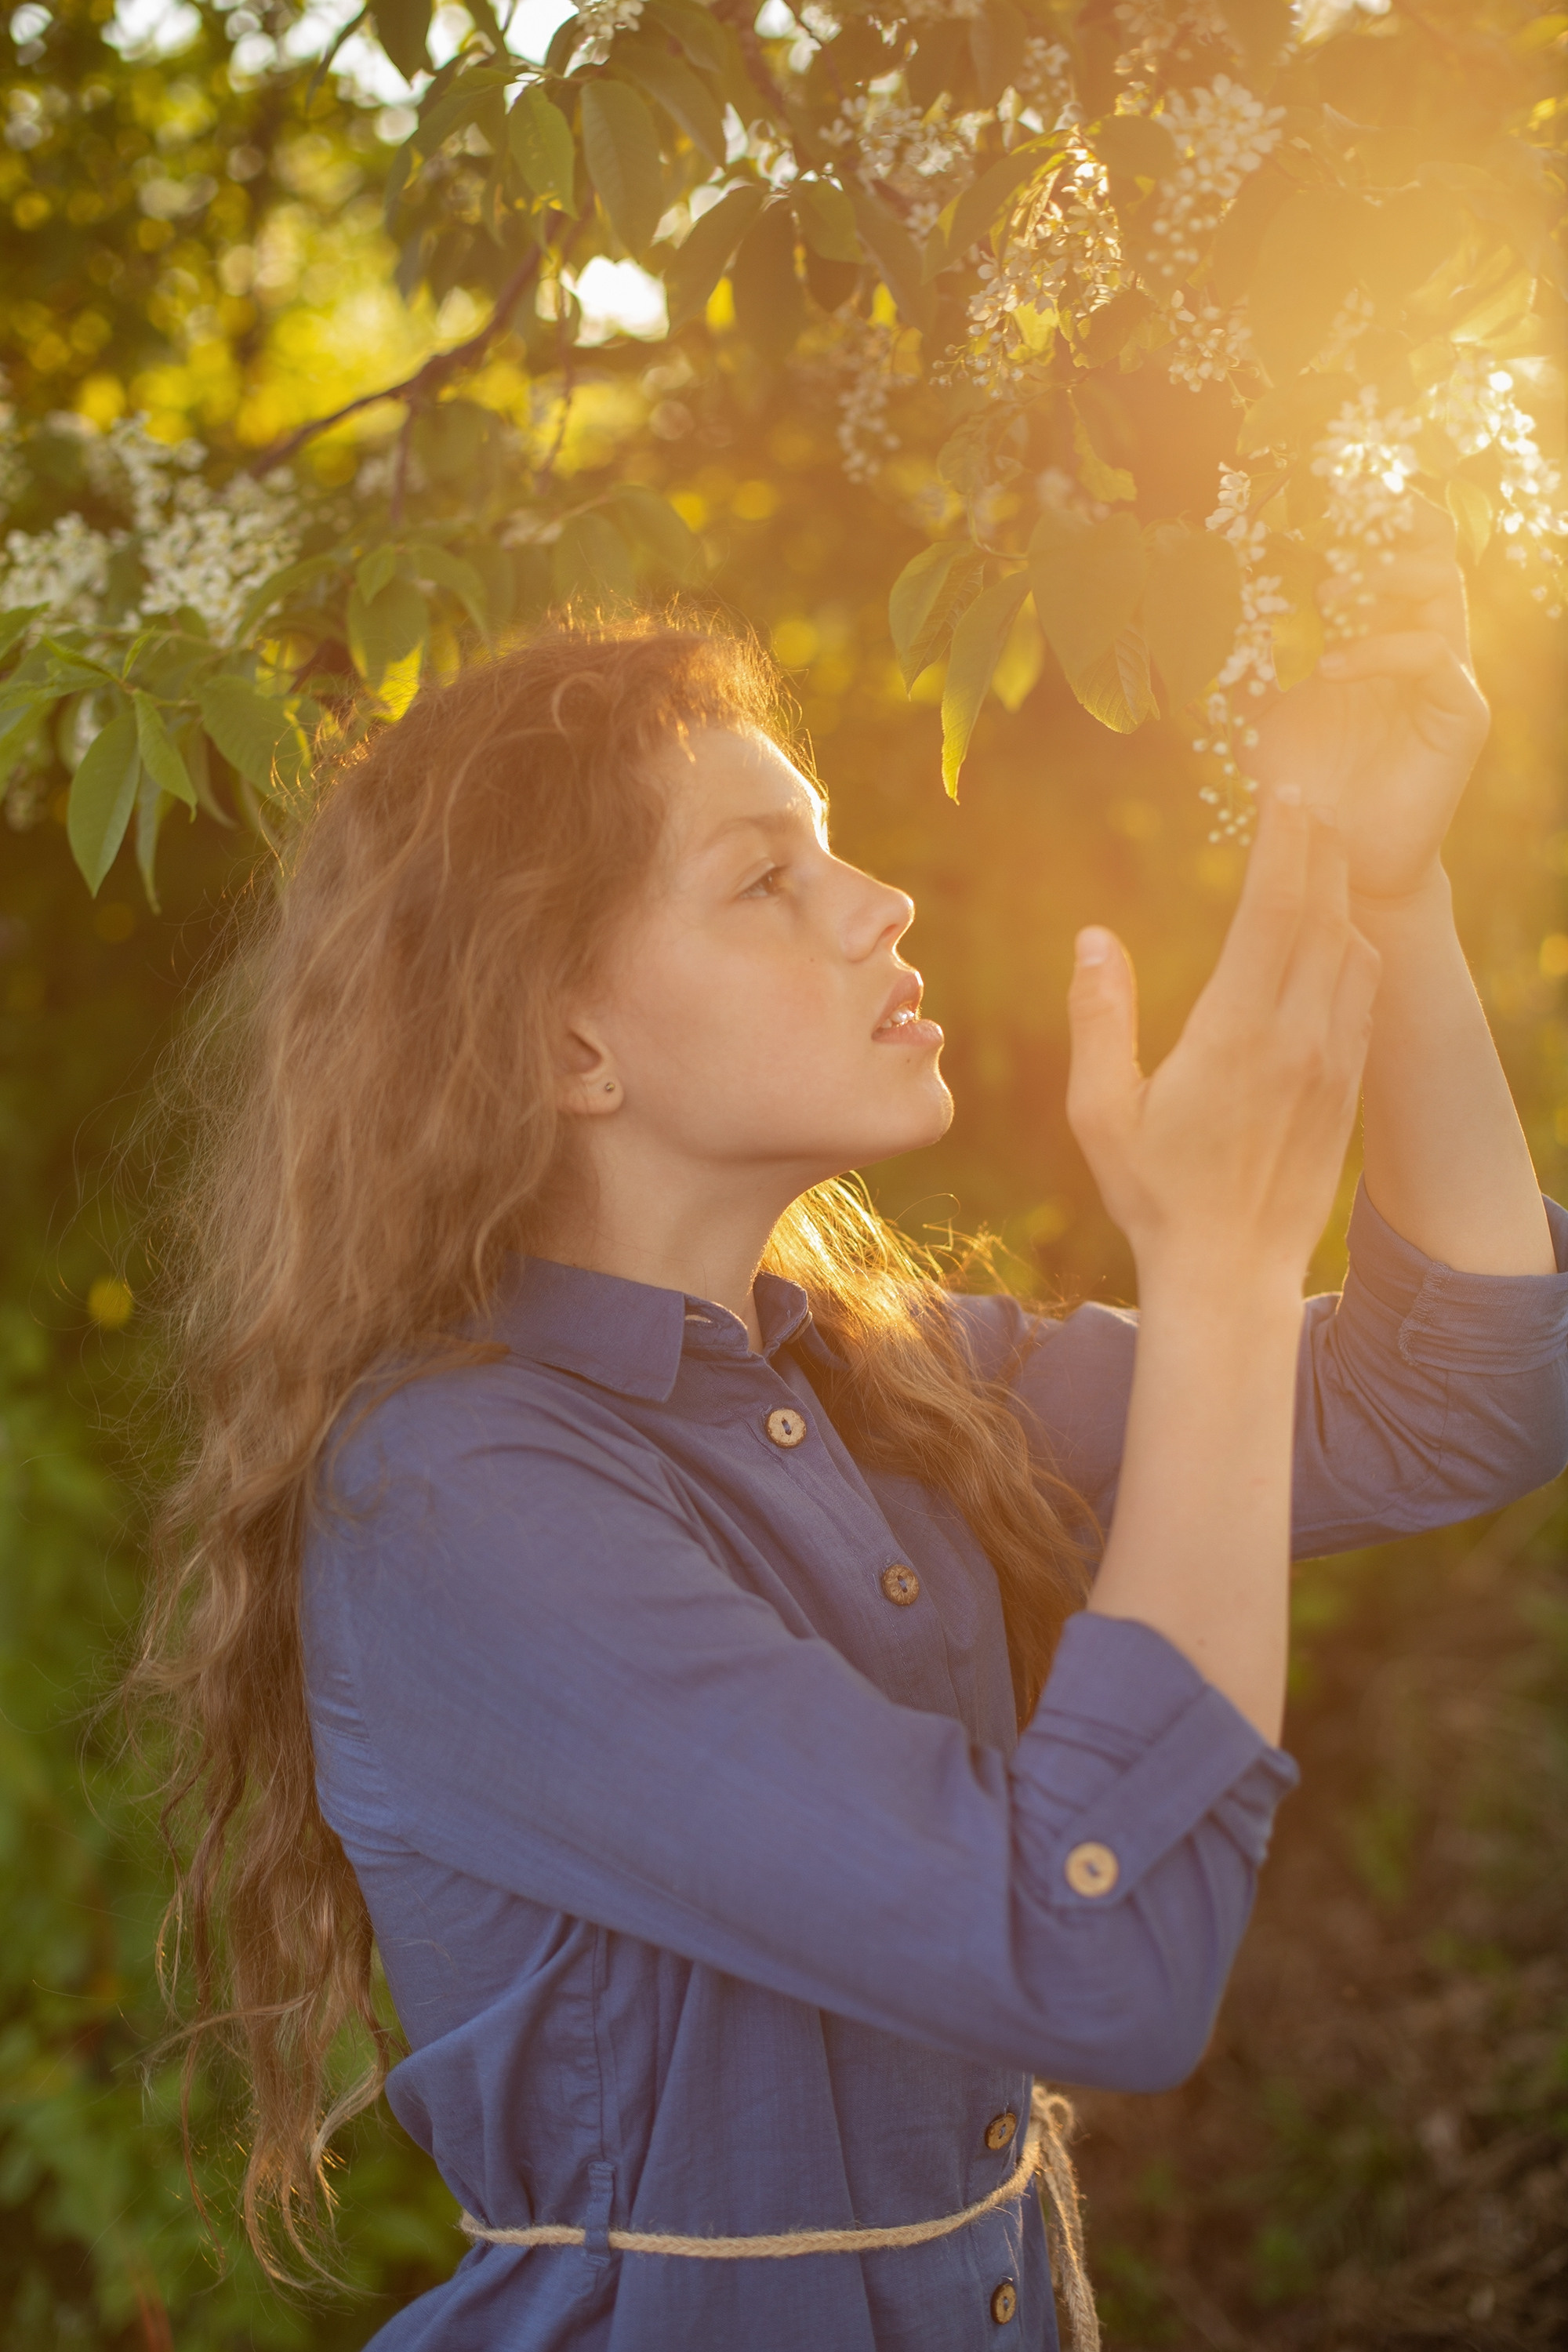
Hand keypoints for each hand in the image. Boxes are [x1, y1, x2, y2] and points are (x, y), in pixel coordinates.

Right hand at [1066, 788, 1380, 1296]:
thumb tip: (1092, 940)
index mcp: (1235, 1033)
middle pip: (1324, 914)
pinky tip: (1334, 935)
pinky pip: (1363, 997)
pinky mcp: (1348, 1089)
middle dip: (1319, 848)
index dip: (1284, 844)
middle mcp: (1297, 1038)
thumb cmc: (1153, 1194)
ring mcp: (1332, 1064)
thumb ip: (1099, 1019)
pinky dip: (1352, 950)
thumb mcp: (1100, 1110)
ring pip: (1354, 952)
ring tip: (1321, 855)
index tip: (1286, 794)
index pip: (1273, 911)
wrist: (1230, 1272)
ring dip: (1339, 896)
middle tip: (1311, 798)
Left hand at [1242, 498, 1489, 904]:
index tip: (1324, 487)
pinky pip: (1433, 659)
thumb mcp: (1256, 714)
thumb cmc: (1303, 784)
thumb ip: (1240, 663)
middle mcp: (1421, 642)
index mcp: (1381, 630)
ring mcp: (1447, 677)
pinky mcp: (1460, 716)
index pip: (1391, 548)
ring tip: (1329, 595)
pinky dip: (1380, 653)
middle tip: (1340, 520)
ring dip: (1385, 577)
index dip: (1368, 511)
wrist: (1335, 857)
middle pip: (1433, 549)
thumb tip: (1196, 611)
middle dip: (1389, 524)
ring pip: (1441, 591)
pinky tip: (1330, 670)